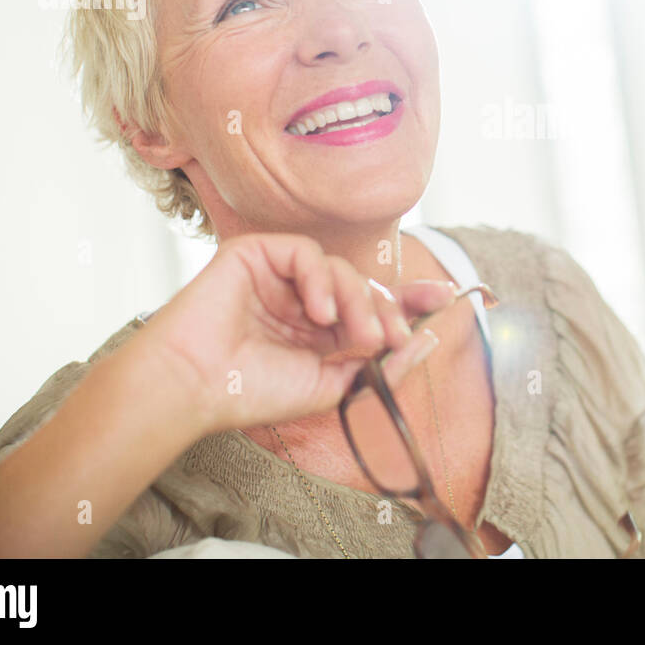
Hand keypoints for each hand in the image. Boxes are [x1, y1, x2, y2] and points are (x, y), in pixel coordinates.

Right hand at [141, 232, 458, 437]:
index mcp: (320, 329)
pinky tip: (317, 311)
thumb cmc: (255, 392)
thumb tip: (427, 340)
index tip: (447, 297)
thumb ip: (382, 365)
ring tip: (351, 336)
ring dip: (356, 301)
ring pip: (341, 267)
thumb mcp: (335, 387)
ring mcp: (280, 275)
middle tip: (388, 339)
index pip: (373, 304)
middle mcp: (303, 298)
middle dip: (385, 308)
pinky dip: (321, 279)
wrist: (197, 385)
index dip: (410, 298)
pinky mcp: (257, 253)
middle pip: (364, 285)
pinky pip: (307, 252)